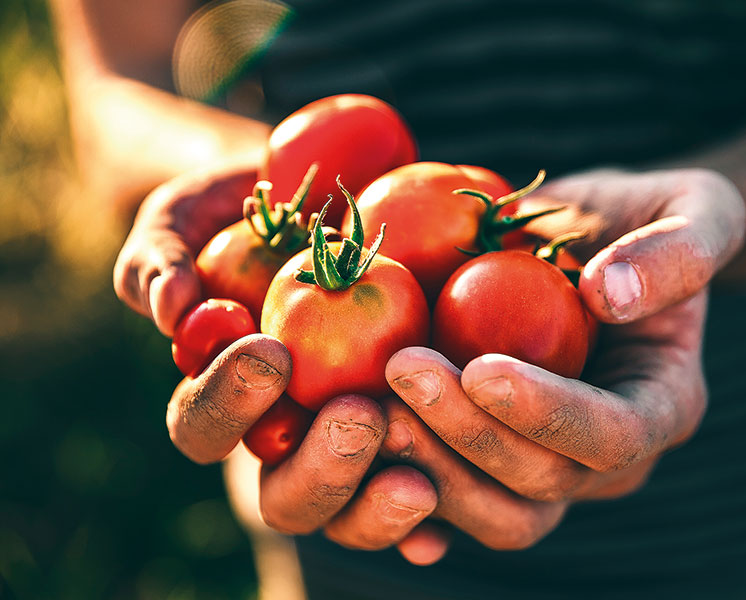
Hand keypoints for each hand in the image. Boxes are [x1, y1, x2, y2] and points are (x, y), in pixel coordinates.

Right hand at [113, 167, 446, 564]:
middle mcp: (286, 438)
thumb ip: (158, 258)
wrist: (336, 195)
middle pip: (284, 496)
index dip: (228, 402)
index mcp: (223, 399)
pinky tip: (446, 516)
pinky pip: (424, 495)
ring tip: (416, 476)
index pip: (203, 427)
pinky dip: (431, 518)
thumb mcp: (191, 217)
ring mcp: (351, 449)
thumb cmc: (249, 212)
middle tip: (357, 419)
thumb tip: (166, 310)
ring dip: (377, 502)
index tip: (271, 353)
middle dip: (319, 468)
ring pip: (351, 514)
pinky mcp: (415, 445)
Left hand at [377, 168, 744, 548]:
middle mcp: (609, 457)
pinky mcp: (497, 461)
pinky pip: (452, 501)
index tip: (481, 368)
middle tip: (401, 369)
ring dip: (428, 466)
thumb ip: (678, 249)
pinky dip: (404, 486)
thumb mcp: (695, 205)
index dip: (548, 415)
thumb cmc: (648, 217)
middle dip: (468, 435)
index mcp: (664, 405)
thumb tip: (610, 296)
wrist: (592, 241)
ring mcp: (551, 467)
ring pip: (495, 511)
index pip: (613, 436)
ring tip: (369, 402)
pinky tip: (360, 451)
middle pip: (543, 482)